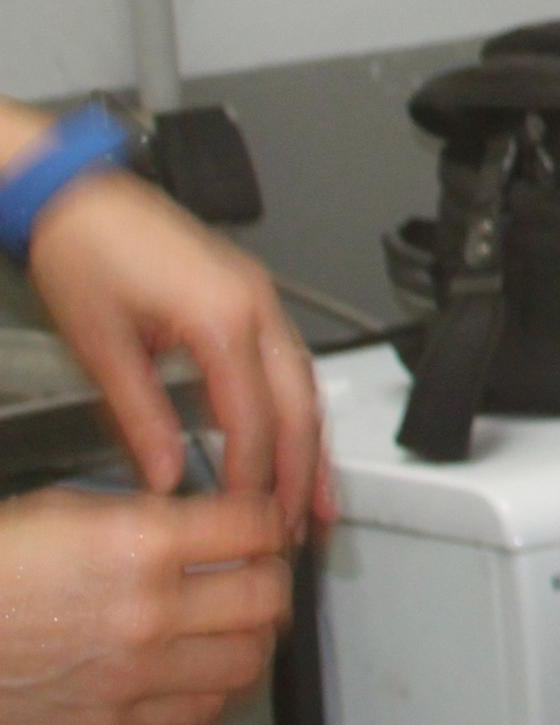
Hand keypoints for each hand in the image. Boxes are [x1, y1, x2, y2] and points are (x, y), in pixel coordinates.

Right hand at [0, 490, 294, 724]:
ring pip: (249, 662)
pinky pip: (200, 718)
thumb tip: (206, 523)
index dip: (265, 523)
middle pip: (267, 597)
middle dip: (269, 580)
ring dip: (252, 640)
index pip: (256, 527)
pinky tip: (199, 676)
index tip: (259, 528)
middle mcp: (148, 612)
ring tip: (235, 627)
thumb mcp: (65, 511)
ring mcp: (134, 676)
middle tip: (257, 576)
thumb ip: (148, 518)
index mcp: (138, 545)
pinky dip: (213, 697)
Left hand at [25, 174, 332, 538]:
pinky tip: (296, 440)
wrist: (77, 199)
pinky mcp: (251, 299)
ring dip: (313, 446)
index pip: (254, 420)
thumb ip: (140, 418)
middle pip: (300, 406)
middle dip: (304, 473)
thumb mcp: (101, 347)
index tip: (249, 522)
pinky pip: (292, 364)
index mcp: (222, 319)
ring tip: (317, 498)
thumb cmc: (84, 256)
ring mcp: (261, 300)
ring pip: (307, 386)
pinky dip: (299, 411)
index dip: (255, 478)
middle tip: (301, 526)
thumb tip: (165, 476)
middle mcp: (255, 307)